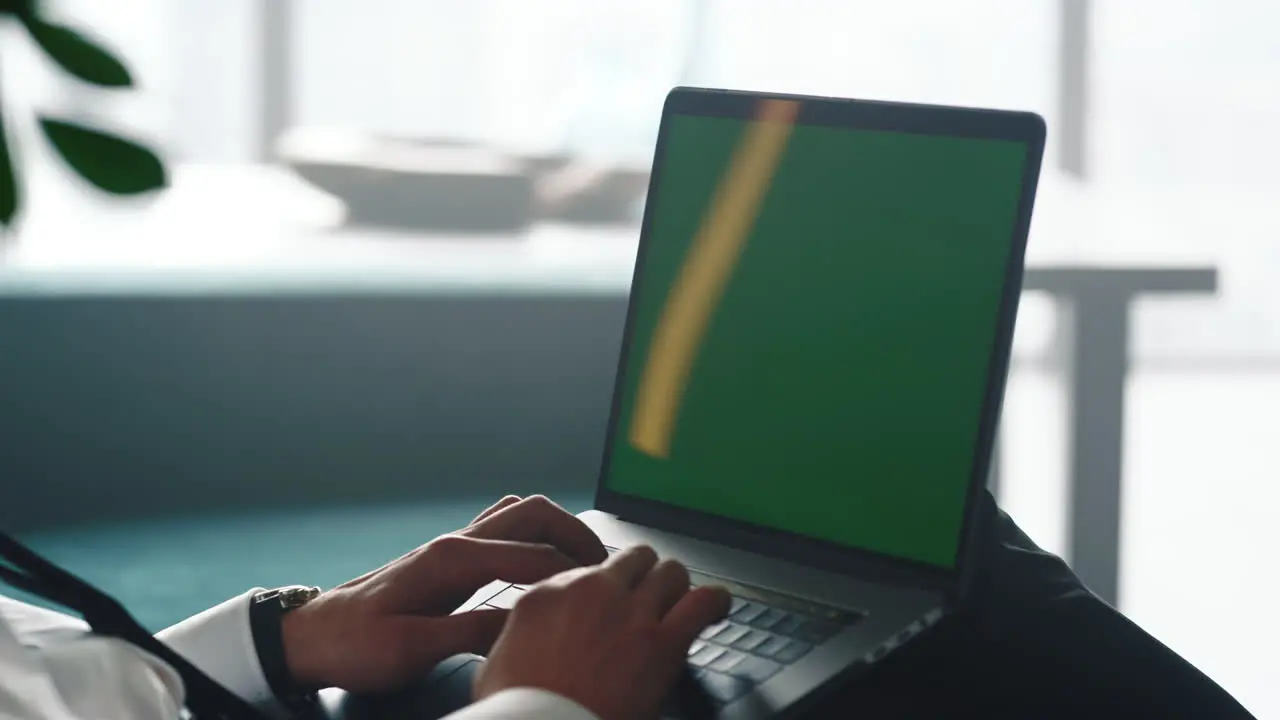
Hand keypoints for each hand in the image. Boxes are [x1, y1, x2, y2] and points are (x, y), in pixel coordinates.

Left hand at [280, 495, 607, 691]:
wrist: (312, 636)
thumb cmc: (355, 645)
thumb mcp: (412, 649)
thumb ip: (471, 632)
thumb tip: (524, 622)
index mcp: (450, 560)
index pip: (532, 556)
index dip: (572, 574)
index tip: (602, 592)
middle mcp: (454, 542)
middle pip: (532, 514)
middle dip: (575, 533)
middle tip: (605, 565)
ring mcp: (451, 545)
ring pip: (518, 515)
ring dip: (556, 529)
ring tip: (583, 561)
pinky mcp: (447, 558)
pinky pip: (502, 530)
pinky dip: (533, 537)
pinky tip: (543, 563)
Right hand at [474, 545, 730, 719]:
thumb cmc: (519, 709)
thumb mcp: (498, 661)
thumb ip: (519, 634)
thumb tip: (529, 640)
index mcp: (548, 593)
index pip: (587, 569)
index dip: (603, 587)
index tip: (607, 602)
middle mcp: (591, 591)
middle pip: (633, 559)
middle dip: (643, 576)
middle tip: (647, 598)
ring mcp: (630, 612)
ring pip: (670, 572)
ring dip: (675, 587)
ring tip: (678, 602)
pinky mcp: (663, 641)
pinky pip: (702, 602)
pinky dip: (714, 602)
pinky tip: (716, 607)